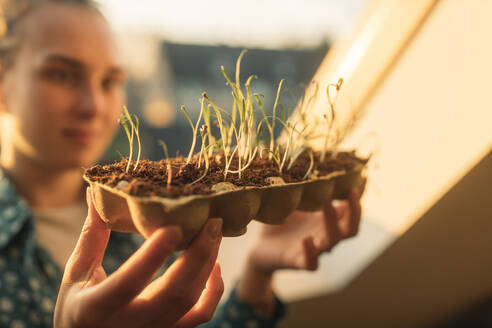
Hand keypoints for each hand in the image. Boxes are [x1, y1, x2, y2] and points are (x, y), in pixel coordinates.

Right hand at [54, 188, 223, 327]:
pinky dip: (214, 291)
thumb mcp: (76, 274)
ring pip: (191, 301)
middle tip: (212, 222)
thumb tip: (95, 192)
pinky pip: (201, 315)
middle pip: (174, 292)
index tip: (173, 227)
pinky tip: (215, 265)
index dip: (151, 256)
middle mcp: (128, 325)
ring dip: (207, 264)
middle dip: (198, 255)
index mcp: (95, 309)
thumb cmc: (77, 308)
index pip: (128, 283)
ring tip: (214, 232)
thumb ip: (91, 236)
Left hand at [249, 186, 363, 271]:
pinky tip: (307, 239)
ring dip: (332, 222)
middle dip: (355, 211)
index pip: (351, 212)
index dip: (358, 198)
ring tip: (326, 203)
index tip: (360, 179)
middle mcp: (325, 236)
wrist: (262, 249)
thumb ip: (303, 186)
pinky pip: (311, 263)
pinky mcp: (297, 261)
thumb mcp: (293, 202)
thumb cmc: (281, 223)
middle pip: (351, 229)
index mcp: (326, 221)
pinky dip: (312, 252)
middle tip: (351, 191)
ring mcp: (314, 250)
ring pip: (333, 242)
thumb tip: (307, 157)